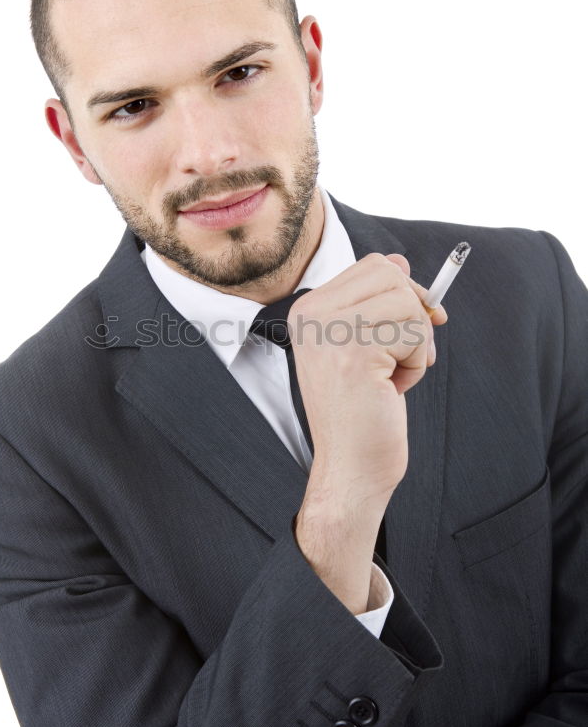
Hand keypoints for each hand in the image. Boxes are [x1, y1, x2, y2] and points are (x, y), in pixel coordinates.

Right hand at [290, 252, 446, 514]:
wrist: (350, 466)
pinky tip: (392, 389)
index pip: (374, 266)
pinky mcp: (355, 352)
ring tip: (391, 376)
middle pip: (392, 274)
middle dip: (412, 315)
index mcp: (309, 309)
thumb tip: (399, 260)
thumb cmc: (362, 409)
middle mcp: (312, 314)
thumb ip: (377, 301)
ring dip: (415, 345)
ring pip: (408, 303)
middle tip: (401, 356)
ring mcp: (330, 331)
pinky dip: (416, 364)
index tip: (409, 328)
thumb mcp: (366, 344)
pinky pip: (415, 333)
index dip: (404, 293)